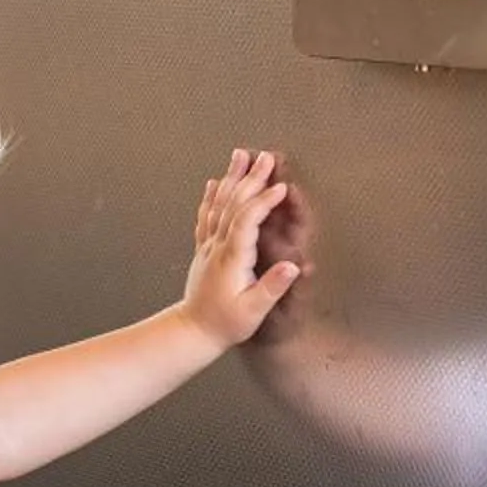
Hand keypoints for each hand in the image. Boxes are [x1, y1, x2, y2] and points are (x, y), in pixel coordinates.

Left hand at [183, 149, 299, 346]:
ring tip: (240, 155)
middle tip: (266, 156)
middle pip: (234, 204)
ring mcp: (208, 246)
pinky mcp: (203, 250)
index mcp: (232, 258)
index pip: (247, 221)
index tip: (281, 187)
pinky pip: (206, 217)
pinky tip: (214, 182)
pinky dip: (211, 197)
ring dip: (231, 178)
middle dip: (251, 179)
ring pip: (218, 205)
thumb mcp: (253, 311)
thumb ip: (272, 287)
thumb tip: (294, 266)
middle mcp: (217, 246)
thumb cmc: (226, 323)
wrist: (193, 331)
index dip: (263, 202)